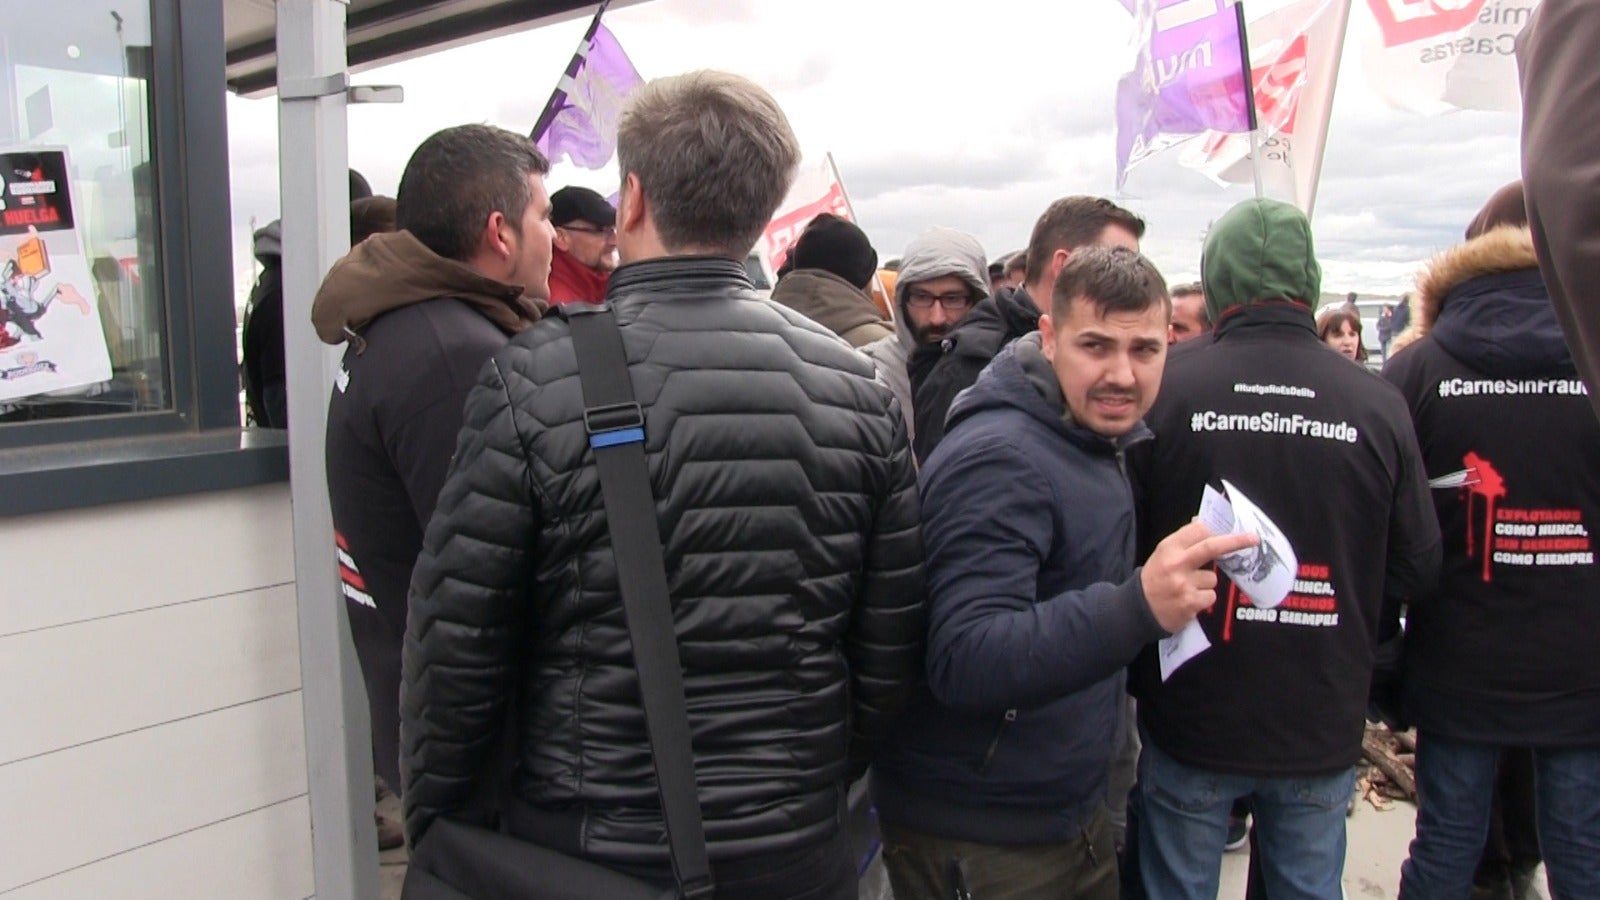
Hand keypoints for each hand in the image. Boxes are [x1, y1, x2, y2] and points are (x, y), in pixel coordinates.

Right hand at [1141, 518, 1258, 632]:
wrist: (1140, 608)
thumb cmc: (1154, 578)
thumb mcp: (1163, 554)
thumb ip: (1183, 541)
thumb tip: (1203, 524)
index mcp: (1169, 548)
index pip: (1198, 530)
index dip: (1215, 530)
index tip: (1231, 529)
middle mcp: (1177, 564)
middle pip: (1211, 547)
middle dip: (1235, 541)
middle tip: (1253, 539)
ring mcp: (1185, 584)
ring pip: (1213, 578)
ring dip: (1206, 583)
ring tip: (1189, 588)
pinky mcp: (1191, 603)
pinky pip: (1211, 596)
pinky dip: (1203, 598)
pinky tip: (1190, 599)